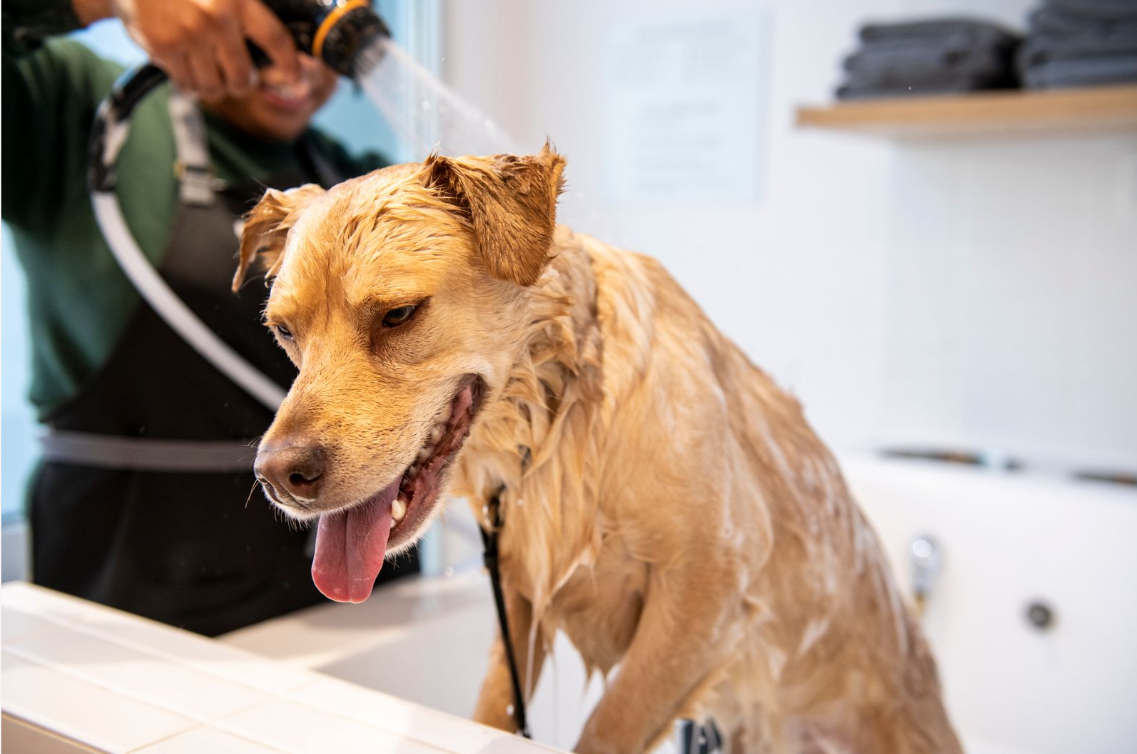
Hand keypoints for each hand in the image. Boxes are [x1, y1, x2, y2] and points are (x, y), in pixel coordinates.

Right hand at [73, 0, 300, 98]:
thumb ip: (247, 12)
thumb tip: (275, 49)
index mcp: (238, 0)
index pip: (276, 40)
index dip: (290, 65)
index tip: (298, 80)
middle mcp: (217, 17)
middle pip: (242, 77)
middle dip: (240, 83)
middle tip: (235, 78)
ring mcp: (190, 34)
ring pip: (215, 87)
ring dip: (212, 86)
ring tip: (205, 71)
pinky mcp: (166, 48)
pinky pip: (188, 85)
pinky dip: (188, 84)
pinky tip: (184, 69)